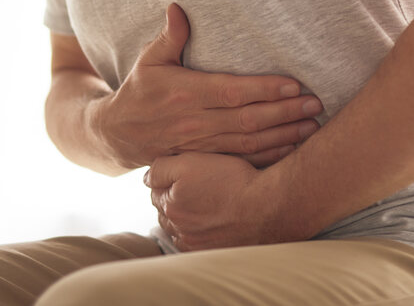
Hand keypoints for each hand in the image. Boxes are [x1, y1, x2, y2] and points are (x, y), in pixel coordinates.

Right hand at [96, 3, 321, 169]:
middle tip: (315, 104)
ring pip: (249, 143)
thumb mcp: (149, 60)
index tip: (294, 84)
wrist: (117, 135)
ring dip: (283, 136)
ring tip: (312, 126)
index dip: (265, 89)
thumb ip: (170, 36)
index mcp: (185, 93)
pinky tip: (292, 149)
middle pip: (248, 119)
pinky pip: (241, 160)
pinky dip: (268, 157)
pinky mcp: (205, 159)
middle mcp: (195, 122)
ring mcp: (201, 145)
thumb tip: (178, 6)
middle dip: (285, 113)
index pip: (233, 92)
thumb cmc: (139, 91)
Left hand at [146, 152, 293, 250]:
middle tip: (194, 184)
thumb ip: (161, 168)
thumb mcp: (191, 162)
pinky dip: (200, 231)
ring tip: (204, 202)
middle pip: (166, 210)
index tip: (183, 170)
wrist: (267, 207)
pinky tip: (212, 220)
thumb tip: (146, 177)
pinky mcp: (214, 252)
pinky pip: (197, 242)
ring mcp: (196, 244)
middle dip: (173, 197)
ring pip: (181, 227)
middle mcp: (179, 230)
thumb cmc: (232, 180)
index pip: (155, 189)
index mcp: (169, 206)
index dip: (168, 176)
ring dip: (186, 216)